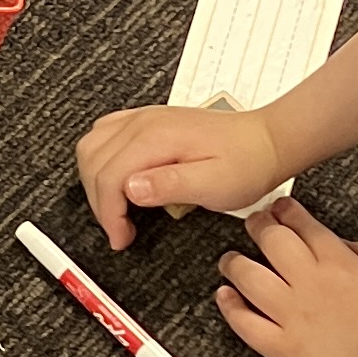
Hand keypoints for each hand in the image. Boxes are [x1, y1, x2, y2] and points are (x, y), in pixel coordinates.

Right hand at [77, 101, 287, 251]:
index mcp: (156, 138)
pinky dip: (101, 161)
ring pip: (92, 145)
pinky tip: (117, 180)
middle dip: (98, 201)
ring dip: (95, 180)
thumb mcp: (215, 184)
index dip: (108, 213)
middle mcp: (143, 122)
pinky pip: (105, 135)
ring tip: (115, 209)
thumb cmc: (246, 163)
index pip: (109, 176)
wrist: (266, 141)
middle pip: (92, 161)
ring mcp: (143, 119)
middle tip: (119, 229)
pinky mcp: (148, 122)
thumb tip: (130, 189)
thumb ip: (170, 185)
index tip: (121, 238)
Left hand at [214, 196, 357, 356]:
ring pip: (248, 276)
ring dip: (234, 263)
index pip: (301, 224)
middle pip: (270, 241)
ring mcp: (292, 315)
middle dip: (258, 226)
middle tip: (254, 225)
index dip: (285, 212)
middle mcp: (309, 282)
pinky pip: (244, 322)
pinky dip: (229, 307)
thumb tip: (343, 245)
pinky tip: (225, 297)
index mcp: (339, 261)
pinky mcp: (282, 348)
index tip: (279, 209)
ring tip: (230, 260)